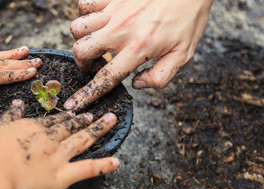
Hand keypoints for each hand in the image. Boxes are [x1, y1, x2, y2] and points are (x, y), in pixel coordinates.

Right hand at [0, 99, 119, 188]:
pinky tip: (117, 162)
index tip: (74, 113)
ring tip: (111, 120)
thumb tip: (17, 103)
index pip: (54, 121)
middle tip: (96, 114)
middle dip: (85, 120)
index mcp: (34, 128)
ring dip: (99, 129)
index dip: (66, 117)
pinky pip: (88, 169)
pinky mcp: (63, 176)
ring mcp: (59, 156)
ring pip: (83, 140)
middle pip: (71, 127)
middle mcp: (50, 139)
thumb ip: (9, 116)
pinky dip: (103, 166)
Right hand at [65, 0, 213, 110]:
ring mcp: (114, 10)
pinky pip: (83, 5)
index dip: (88, 94)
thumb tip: (137, 84)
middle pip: (81, 51)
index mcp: (139, 47)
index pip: (106, 77)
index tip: (74, 104)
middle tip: (96, 65)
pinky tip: (99, 22)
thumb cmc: (188, 18)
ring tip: (97, 43)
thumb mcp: (183, 54)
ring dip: (82, 40)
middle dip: (82, 64)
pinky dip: (85, 15)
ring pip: (77, 28)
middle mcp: (121, 29)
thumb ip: (161, 76)